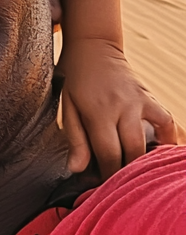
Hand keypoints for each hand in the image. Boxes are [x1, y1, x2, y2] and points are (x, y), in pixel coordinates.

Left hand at [58, 38, 182, 176]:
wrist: (92, 46)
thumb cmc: (74, 77)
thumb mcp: (67, 106)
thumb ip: (75, 139)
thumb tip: (77, 170)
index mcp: (98, 112)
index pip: (109, 154)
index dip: (107, 175)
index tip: (103, 188)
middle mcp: (123, 107)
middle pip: (132, 152)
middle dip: (126, 172)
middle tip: (118, 184)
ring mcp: (140, 101)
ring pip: (151, 141)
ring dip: (145, 160)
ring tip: (137, 172)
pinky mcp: (150, 97)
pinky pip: (167, 121)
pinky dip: (168, 138)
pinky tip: (160, 151)